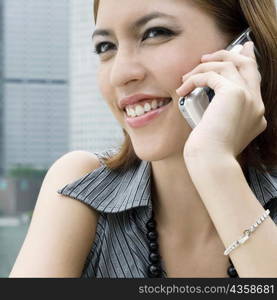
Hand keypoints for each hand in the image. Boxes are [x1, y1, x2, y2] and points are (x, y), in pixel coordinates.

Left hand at [176, 41, 266, 158]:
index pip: (254, 79)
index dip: (247, 61)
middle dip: (227, 55)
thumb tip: (206, 100)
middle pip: (247, 65)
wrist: (211, 161)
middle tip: (207, 56)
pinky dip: (195, 78)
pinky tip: (183, 89)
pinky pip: (212, 74)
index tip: (241, 48)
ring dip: (204, 67)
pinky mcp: (234, 94)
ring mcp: (248, 97)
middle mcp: (256, 103)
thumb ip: (221, 114)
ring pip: (228, 65)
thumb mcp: (219, 131)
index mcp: (255, 113)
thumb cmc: (210, 151)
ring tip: (186, 77)